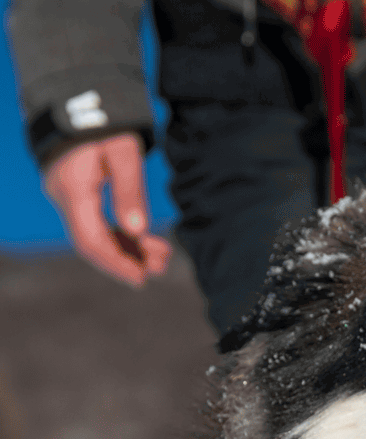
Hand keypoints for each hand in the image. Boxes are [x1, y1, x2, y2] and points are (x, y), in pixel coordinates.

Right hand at [43, 132, 170, 286]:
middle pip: (93, 243)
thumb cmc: (105, 117)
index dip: (116, 263)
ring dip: (128, 248)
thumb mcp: (124, 151)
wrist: (79, 91)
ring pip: (96, 234)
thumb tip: (138, 231)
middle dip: (127, 259)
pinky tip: (145, 239)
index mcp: (73, 188)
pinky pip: (97, 222)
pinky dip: (121, 234)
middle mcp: (64, 195)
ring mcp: (68, 195)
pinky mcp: (77, 192)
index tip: (141, 278)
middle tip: (160, 265)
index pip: (91, 240)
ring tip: (161, 254)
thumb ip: (130, 191)